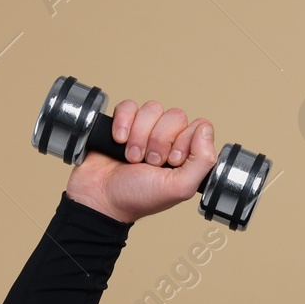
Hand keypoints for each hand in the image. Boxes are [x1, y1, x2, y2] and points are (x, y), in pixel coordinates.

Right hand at [64, 100, 218, 223]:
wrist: (100, 197)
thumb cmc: (138, 197)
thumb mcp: (179, 187)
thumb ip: (202, 161)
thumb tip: (205, 129)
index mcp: (187, 154)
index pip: (198, 127)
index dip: (183, 141)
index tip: (171, 161)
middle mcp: (169, 140)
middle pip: (176, 116)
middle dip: (159, 141)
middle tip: (149, 163)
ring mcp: (145, 129)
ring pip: (152, 109)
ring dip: (139, 135)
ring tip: (132, 158)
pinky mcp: (122, 122)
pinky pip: (129, 106)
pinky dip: (123, 123)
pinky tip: (118, 141)